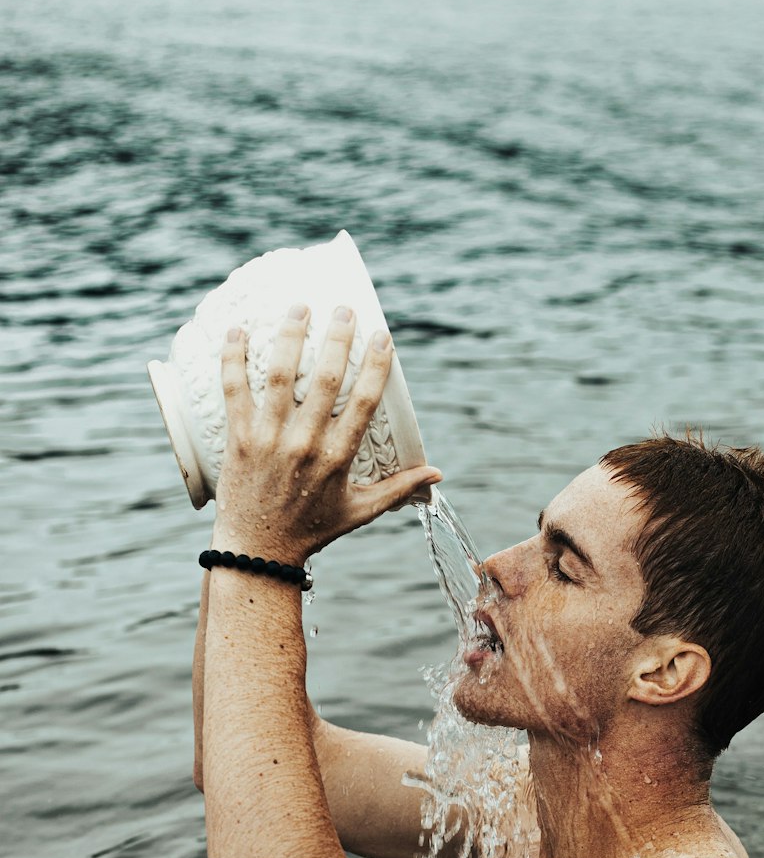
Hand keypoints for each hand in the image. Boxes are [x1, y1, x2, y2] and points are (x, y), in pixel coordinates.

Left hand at [213, 302, 442, 565]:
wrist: (258, 551)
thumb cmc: (311, 530)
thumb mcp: (360, 511)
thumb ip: (398, 489)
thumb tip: (436, 474)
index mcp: (338, 458)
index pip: (364, 401)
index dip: (375, 365)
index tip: (381, 336)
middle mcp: (305, 444)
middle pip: (324, 378)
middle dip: (336, 338)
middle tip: (342, 309)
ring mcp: (269, 439)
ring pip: (279, 375)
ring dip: (289, 335)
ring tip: (298, 307)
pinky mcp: (238, 438)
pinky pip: (233, 389)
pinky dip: (233, 357)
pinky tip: (237, 328)